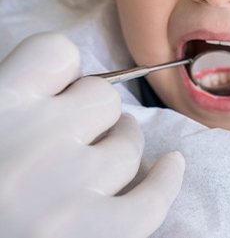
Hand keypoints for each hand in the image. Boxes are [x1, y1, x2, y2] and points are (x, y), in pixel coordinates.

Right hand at [0, 33, 184, 237]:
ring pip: (126, 143)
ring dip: (120, 148)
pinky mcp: (93, 237)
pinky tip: (170, 167)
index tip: (58, 90)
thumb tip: (52, 91)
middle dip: (93, 114)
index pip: (55, 52)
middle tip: (75, 136)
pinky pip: (150, 199)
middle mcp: (34, 139)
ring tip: (99, 164)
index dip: (62, 71)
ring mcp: (66, 190)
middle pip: (101, 97)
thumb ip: (8, 107)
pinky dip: (165, 181)